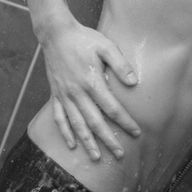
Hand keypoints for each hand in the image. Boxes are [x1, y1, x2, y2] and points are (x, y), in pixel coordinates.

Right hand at [41, 20, 140, 160]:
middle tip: (120, 155)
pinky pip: (59, 117)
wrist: (56, 34)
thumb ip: (120, 64)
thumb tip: (134, 82)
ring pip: (77, 125)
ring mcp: (64, 95)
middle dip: (108, 140)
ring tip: (97, 157)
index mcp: (92, 82)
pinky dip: (65, 132)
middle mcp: (77, 93)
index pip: (112, 108)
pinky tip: (72, 145)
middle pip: (95, 122)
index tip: (136, 132)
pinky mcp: (55, 94)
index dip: (125, 122)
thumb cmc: (84, 39)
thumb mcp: (106, 46)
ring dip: (88, 142)